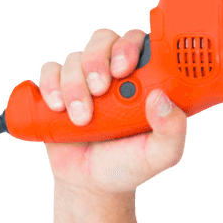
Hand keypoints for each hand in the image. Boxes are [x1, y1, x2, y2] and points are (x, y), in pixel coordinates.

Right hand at [36, 27, 187, 194]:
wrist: (92, 184)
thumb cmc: (130, 163)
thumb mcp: (161, 154)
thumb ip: (172, 129)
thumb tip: (161, 98)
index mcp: (145, 80)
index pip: (140, 43)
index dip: (130, 46)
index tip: (125, 70)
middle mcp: (115, 73)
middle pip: (104, 39)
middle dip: (98, 60)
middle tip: (101, 89)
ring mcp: (85, 79)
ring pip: (75, 58)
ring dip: (75, 85)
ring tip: (82, 119)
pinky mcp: (58, 89)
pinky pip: (50, 70)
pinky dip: (51, 85)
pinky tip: (58, 108)